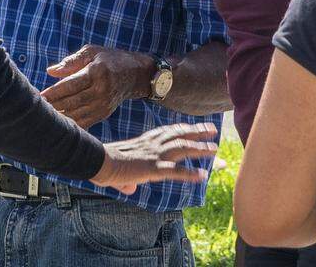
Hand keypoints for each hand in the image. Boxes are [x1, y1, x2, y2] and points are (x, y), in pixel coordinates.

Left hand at [42, 45, 153, 128]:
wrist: (135, 74)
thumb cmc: (109, 59)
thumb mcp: (92, 52)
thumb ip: (71, 61)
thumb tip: (50, 72)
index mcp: (97, 72)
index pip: (70, 85)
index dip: (53, 92)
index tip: (38, 96)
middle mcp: (101, 90)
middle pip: (71, 101)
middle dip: (52, 106)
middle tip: (35, 109)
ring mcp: (103, 104)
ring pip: (76, 114)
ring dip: (59, 117)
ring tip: (43, 117)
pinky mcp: (104, 114)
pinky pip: (84, 122)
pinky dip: (70, 124)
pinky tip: (58, 123)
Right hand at [91, 123, 218, 194]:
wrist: (100, 161)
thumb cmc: (106, 163)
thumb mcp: (120, 170)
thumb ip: (128, 179)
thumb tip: (129, 189)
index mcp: (147, 140)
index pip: (170, 131)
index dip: (185, 128)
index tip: (197, 127)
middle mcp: (154, 144)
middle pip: (181, 135)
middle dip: (199, 132)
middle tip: (213, 130)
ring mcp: (155, 155)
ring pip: (183, 148)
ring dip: (200, 149)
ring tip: (215, 150)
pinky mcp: (154, 168)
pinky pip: (176, 171)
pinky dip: (190, 173)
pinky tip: (203, 176)